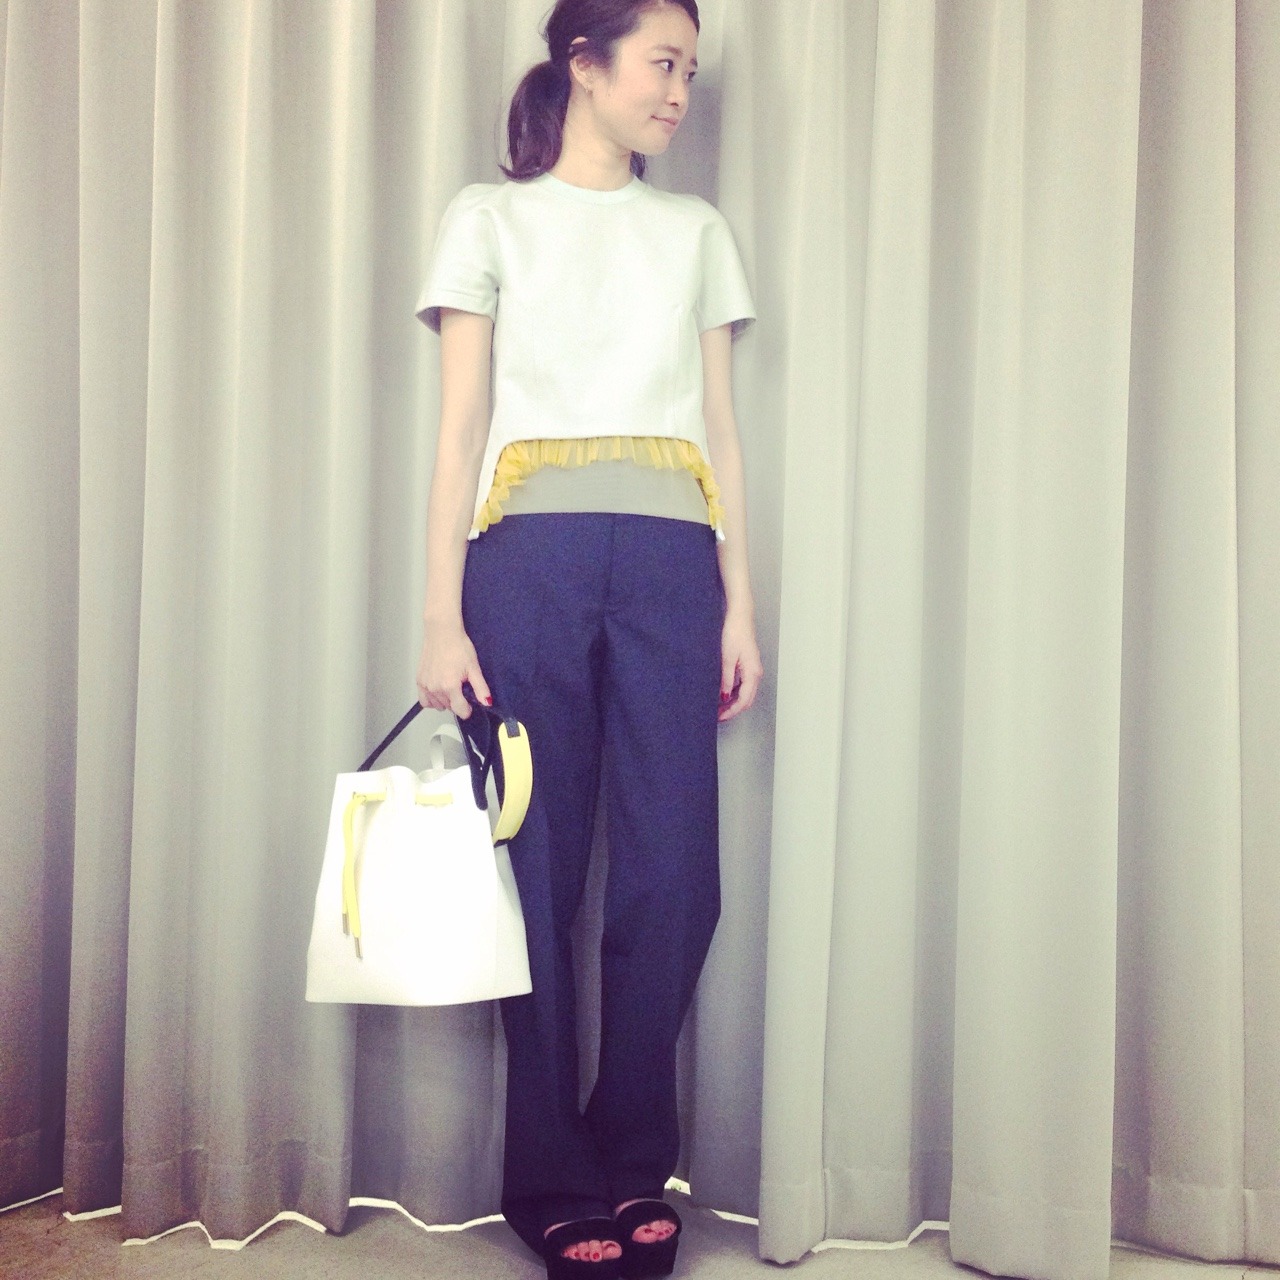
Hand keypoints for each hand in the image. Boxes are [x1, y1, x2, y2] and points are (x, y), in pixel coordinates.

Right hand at [417, 618, 490, 717]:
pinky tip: (439, 690)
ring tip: (450, 686)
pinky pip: (424, 700)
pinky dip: (432, 699)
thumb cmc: (458, 646)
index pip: (460, 711)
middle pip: (449, 708)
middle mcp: (435, 689)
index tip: (470, 703)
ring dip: (445, 701)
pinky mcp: (419, 681)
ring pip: (437, 705)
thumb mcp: (474, 667)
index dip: (468, 709)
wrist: (442, 632)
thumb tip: (487, 703)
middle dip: (457, 702)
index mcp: (450, 686)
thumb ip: (480, 688)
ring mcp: (425, 686)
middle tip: (461, 687)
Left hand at [718, 607, 762, 722]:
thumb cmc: (734, 633)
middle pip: (746, 700)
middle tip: (717, 715)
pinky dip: (734, 693)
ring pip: (745, 693)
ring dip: (733, 702)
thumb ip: (726, 679)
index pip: (743, 701)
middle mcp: (755, 673)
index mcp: (752, 673)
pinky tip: (723, 693)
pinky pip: (743, 685)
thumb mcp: (727, 658)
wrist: (740, 617)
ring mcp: (753, 670)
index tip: (720, 717)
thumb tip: (723, 696)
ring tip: (718, 706)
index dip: (731, 711)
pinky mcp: (748, 665)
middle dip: (733, 710)